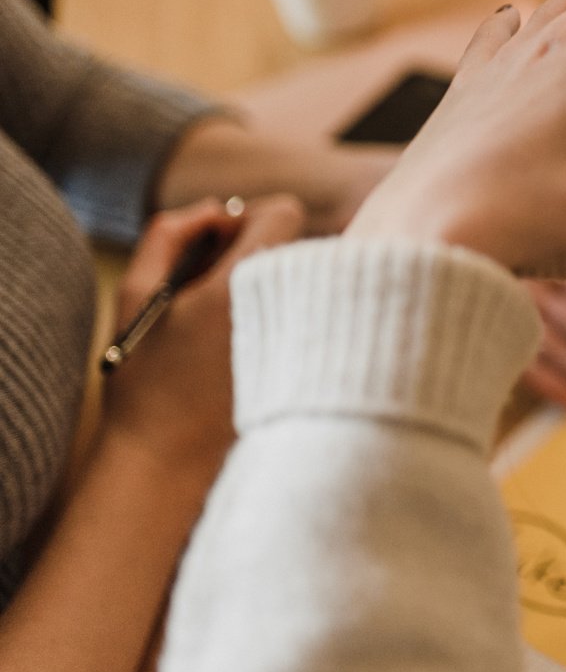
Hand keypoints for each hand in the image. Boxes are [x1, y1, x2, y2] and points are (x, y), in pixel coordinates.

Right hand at [103, 195, 306, 474]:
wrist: (170, 464)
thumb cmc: (147, 381)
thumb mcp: (136, 296)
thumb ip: (170, 234)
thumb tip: (214, 208)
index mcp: (247, 283)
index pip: (285, 211)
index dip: (248, 219)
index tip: (219, 247)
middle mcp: (292, 305)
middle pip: (302, 242)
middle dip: (263, 251)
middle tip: (219, 286)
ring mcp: (313, 337)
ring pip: (312, 280)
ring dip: (277, 284)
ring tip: (232, 322)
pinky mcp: (321, 365)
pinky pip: (321, 317)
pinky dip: (293, 317)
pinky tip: (255, 347)